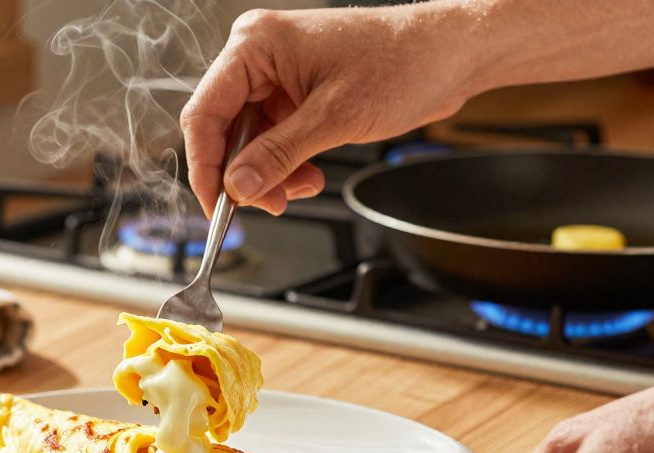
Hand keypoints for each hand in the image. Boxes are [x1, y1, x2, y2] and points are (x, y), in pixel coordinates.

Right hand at [181, 5, 481, 215]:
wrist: (449, 55)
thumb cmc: (402, 62)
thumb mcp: (335, 118)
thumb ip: (278, 155)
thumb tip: (238, 186)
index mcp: (256, 45)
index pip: (205, 113)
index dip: (206, 166)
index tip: (217, 206)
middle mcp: (259, 57)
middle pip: (223, 130)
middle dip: (244, 173)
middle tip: (267, 204)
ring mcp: (277, 76)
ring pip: (249, 141)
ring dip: (269, 174)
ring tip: (301, 188)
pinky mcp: (296, 94)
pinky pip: (273, 139)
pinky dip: (286, 165)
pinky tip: (309, 175)